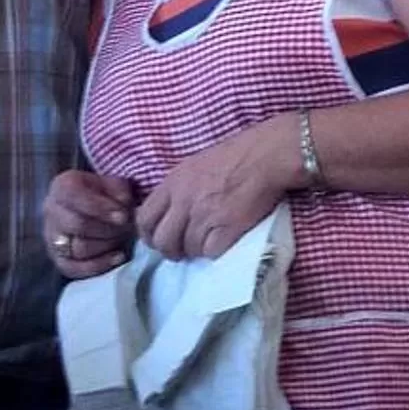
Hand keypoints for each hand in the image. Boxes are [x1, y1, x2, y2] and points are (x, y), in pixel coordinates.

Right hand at [43, 170, 137, 279]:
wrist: (90, 208)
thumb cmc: (104, 194)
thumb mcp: (113, 184)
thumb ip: (119, 191)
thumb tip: (123, 206)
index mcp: (62, 186)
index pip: (74, 197)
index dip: (100, 208)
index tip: (123, 216)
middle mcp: (51, 210)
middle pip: (77, 225)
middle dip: (107, 228)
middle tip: (126, 228)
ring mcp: (51, 237)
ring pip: (78, 248)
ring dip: (106, 245)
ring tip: (121, 238)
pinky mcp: (58, 259)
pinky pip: (74, 268)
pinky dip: (99, 265)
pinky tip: (118, 256)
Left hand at [133, 124, 293, 260]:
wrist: (265, 156)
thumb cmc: (233, 157)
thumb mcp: (192, 166)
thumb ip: (176, 189)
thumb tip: (168, 214)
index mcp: (172, 183)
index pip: (143, 219)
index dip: (149, 234)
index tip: (159, 238)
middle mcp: (183, 201)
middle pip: (162, 241)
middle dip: (170, 250)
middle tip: (181, 250)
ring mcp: (204, 216)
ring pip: (187, 249)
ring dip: (195, 251)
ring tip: (206, 242)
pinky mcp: (226, 228)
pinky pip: (210, 252)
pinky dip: (214, 251)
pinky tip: (222, 241)